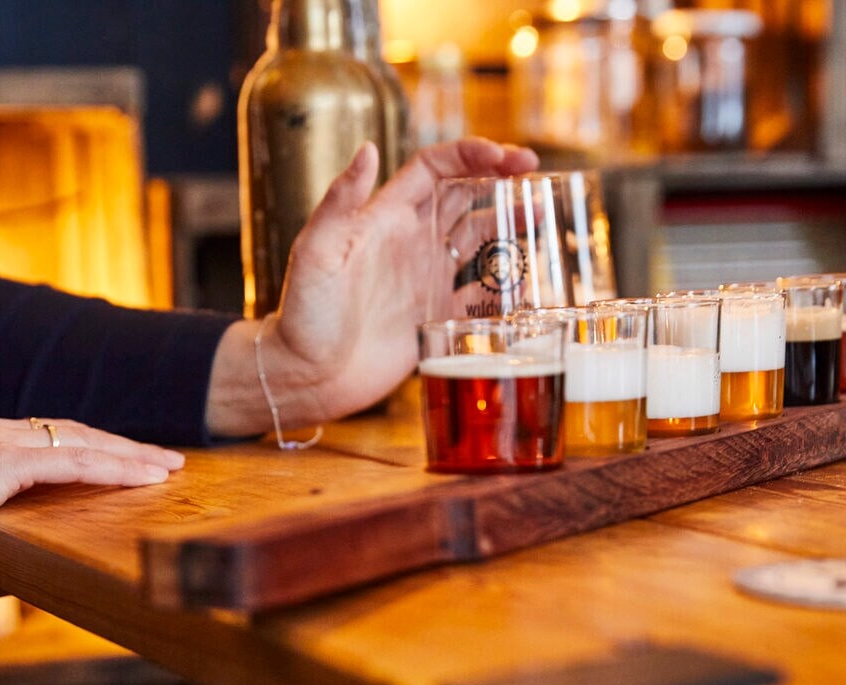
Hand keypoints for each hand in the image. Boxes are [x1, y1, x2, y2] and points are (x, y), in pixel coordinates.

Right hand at [0, 414, 182, 600]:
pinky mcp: (0, 461)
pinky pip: (74, 461)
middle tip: (166, 461)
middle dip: (123, 448)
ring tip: (169, 468)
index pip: (50, 441)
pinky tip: (144, 478)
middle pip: (74, 433)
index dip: (94, 450)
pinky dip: (113, 468)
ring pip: (82, 443)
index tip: (131, 463)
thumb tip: (28, 582)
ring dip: (129, 456)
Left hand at [267, 138, 539, 422]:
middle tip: (537, 174)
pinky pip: (480, 295)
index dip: (470, 155)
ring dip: (509, 225)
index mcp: (385, 216)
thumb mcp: (316, 251)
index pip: (435, 169)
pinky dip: (505, 287)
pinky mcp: (436, 315)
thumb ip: (341, 201)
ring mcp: (426, 277)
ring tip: (541, 216)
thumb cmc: (304, 312)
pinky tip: (526, 283)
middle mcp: (411, 241)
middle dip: (502, 180)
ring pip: (479, 240)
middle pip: (466, 196)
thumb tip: (368, 149)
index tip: (505, 156)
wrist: (308, 374)